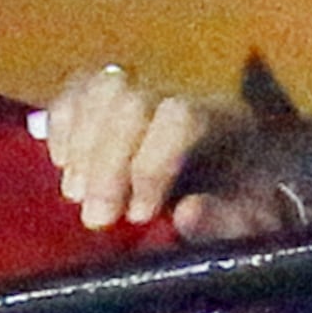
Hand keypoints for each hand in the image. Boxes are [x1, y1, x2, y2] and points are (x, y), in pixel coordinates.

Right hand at [36, 64, 288, 238]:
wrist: (233, 195)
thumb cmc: (242, 212)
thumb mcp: (249, 226)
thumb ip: (226, 222)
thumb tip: (186, 214)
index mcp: (226, 116)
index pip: (180, 117)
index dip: (152, 165)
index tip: (139, 217)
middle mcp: (184, 90)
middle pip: (131, 100)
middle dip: (107, 163)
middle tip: (97, 219)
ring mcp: (146, 86)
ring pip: (101, 87)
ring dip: (81, 144)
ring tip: (76, 194)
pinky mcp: (114, 96)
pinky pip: (78, 88)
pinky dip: (62, 123)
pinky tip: (64, 164)